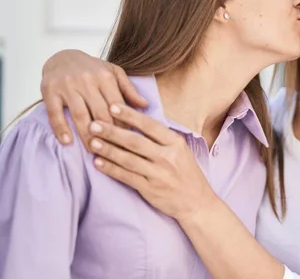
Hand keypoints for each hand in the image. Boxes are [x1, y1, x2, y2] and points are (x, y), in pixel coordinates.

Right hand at [41, 49, 147, 148]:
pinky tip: (67, 142)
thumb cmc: (92, 68)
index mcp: (105, 77)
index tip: (128, 140)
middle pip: (100, 112)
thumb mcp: (113, 73)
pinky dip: (61, 128)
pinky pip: (55, 113)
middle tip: (113, 151)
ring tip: (93, 150)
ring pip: (80, 114)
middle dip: (107, 133)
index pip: (117, 105)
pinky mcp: (50, 91)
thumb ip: (129, 89)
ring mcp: (67, 86)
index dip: (123, 124)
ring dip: (87, 135)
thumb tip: (145, 105)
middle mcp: (87, 81)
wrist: (62, 56)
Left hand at [88, 103, 214, 221]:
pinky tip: (98, 162)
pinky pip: (126, 177)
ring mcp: (158, 174)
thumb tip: (138, 121)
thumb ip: (163, 138)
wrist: (197, 202)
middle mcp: (168, 157)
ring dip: (108, 150)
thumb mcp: (182, 151)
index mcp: (176, 143)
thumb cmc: (187, 174)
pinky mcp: (150, 189)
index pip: (150, 125)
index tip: (113, 106)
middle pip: (135, 141)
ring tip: (92, 141)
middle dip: (112, 131)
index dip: (130, 116)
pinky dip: (111, 169)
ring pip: (128, 159)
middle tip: (94, 124)